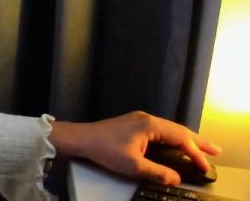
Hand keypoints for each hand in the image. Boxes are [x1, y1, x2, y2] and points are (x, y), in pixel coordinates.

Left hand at [52, 111, 222, 185]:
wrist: (81, 139)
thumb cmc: (104, 149)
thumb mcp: (133, 165)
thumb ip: (157, 172)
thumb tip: (176, 178)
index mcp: (149, 125)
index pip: (180, 138)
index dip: (195, 153)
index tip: (205, 166)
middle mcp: (147, 119)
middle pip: (178, 130)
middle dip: (198, 142)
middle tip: (216, 151)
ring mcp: (140, 120)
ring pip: (170, 129)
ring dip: (186, 139)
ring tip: (202, 149)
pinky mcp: (134, 124)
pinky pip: (161, 130)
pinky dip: (173, 138)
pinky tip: (177, 145)